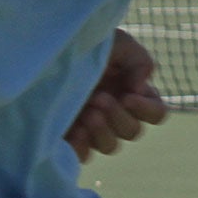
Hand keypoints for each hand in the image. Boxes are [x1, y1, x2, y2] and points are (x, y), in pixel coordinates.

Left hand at [67, 30, 166, 162]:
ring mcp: (91, 128)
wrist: (41, 48)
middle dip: (118, 116)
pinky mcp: (67, 138)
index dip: (146, 109)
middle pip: (133, 132)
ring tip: (86, 111)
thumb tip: (139, 89)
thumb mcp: (118, 42)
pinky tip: (74, 128)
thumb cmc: (84, 41)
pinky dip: (82, 146)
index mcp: (132, 93)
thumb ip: (139, 61)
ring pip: (110, 146)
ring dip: (102, 131)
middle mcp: (115, 114)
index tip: (128, 96)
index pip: (156, 114)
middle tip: (98, 98)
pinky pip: (82, 156)